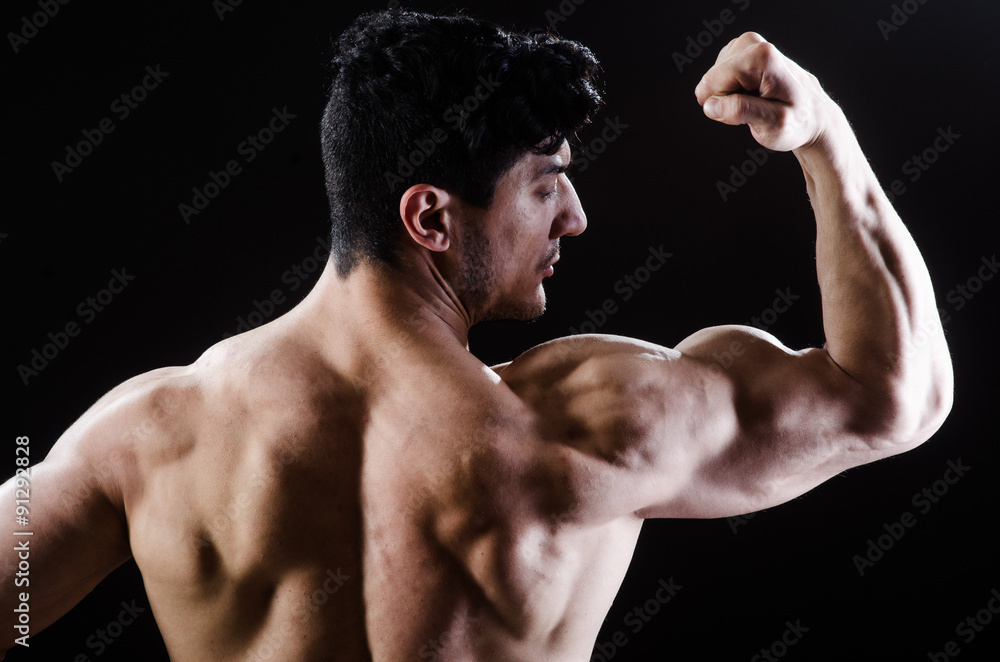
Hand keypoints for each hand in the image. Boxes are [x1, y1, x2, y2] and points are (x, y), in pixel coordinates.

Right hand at [695, 32, 833, 152]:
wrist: (813, 115)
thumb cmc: (797, 122)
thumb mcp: (774, 125)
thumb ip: (741, 112)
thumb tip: (711, 105)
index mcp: (760, 58)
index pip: (711, 83)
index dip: (723, 105)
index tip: (748, 112)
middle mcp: (753, 44)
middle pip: (710, 79)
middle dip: (725, 100)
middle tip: (754, 109)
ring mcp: (748, 45)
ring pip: (713, 78)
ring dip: (729, 96)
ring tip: (756, 102)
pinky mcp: (743, 51)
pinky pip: (719, 76)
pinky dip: (732, 89)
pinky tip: (753, 94)